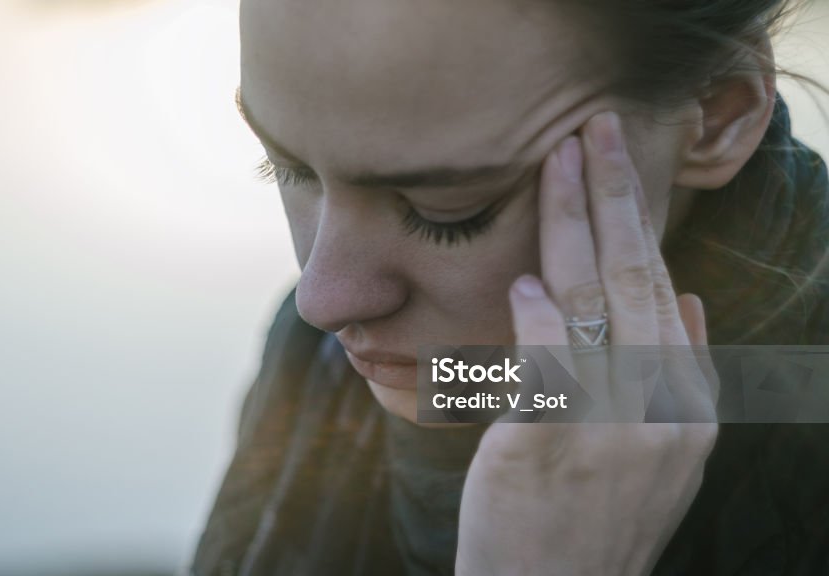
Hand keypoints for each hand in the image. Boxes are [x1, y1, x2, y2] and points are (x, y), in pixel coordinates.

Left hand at [455, 112, 718, 575]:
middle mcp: (660, 413)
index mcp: (689, 407)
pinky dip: (541, 322)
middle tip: (592, 129)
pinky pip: (550, 371)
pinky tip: (528, 283)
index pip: (658, 289)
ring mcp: (609, 432)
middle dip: (612, 196)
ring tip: (557, 161)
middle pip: (633, 280)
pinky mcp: (549, 453)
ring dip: (573, 225)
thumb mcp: (662, 452)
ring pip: (593, 306)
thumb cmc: (591, 518)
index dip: (635, 219)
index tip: (612, 162)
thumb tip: (683, 294)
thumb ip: (679, 374)